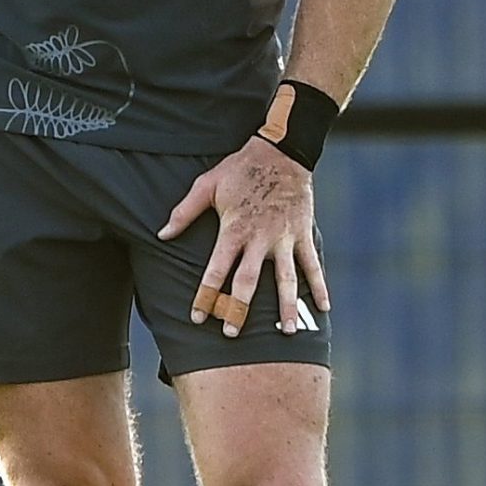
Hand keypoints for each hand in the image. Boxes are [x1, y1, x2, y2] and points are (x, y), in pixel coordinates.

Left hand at [159, 138, 329, 337]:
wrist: (282, 152)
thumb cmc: (240, 169)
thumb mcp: (207, 185)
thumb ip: (184, 212)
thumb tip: (161, 235)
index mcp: (234, 230)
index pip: (216, 269)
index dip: (206, 294)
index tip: (197, 317)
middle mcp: (260, 239)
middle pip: (248, 281)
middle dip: (239, 309)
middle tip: (231, 333)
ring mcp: (284, 239)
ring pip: (286, 279)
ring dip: (286, 306)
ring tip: (286, 332)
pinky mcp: (302, 234)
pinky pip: (312, 264)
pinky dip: (319, 286)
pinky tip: (324, 308)